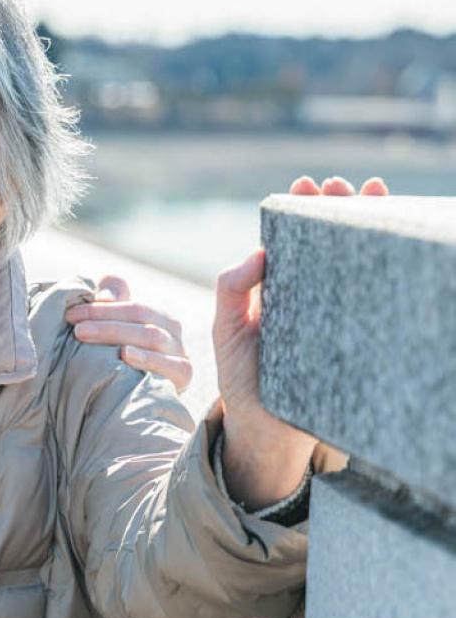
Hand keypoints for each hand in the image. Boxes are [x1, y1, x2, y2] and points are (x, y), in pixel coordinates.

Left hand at [64, 274, 191, 392]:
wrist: (132, 405)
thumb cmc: (115, 358)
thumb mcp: (109, 327)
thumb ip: (109, 296)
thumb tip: (105, 296)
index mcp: (158, 316)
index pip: (131, 306)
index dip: (101, 308)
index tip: (70, 315)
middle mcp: (172, 332)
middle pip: (141, 318)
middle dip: (105, 322)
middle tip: (77, 329)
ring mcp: (180, 352)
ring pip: (153, 336)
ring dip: (118, 335)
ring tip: (87, 338)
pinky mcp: (183, 375)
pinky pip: (171, 364)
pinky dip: (148, 358)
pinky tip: (126, 355)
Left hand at [212, 172, 388, 504]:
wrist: (266, 431)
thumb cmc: (243, 379)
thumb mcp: (226, 330)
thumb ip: (230, 290)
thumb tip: (256, 252)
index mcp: (277, 286)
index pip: (292, 238)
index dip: (300, 209)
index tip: (305, 185)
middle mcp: (307, 294)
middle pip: (326, 242)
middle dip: (338, 210)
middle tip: (344, 186)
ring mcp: (332, 314)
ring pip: (353, 264)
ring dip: (364, 230)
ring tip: (373, 197)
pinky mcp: (352, 338)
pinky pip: (370, 302)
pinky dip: (383, 277)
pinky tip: (391, 252)